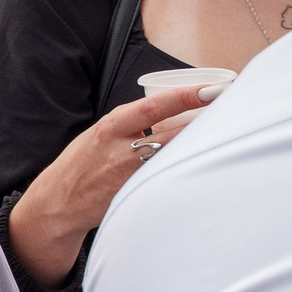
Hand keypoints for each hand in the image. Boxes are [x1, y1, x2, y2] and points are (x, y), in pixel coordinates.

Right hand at [8, 84, 216, 286]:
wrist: (58, 202)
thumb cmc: (82, 165)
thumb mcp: (99, 135)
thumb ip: (131, 123)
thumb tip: (171, 111)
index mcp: (111, 126)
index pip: (155, 106)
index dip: (187, 96)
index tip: (213, 88)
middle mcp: (121, 149)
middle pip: (174, 131)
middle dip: (205, 120)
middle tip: (233, 109)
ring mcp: (130, 174)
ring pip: (175, 155)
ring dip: (200, 144)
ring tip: (226, 134)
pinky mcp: (136, 195)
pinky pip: (167, 178)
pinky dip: (185, 169)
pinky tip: (202, 165)